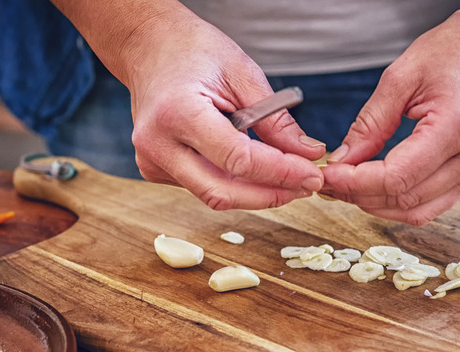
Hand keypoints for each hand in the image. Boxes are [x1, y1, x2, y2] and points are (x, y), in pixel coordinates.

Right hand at [61, 2, 325, 209]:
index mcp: (177, 113)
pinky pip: (203, 186)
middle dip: (270, 195)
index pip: (237, 160)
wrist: (147, 47)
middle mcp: (157, 144)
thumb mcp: (242, 73)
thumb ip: (275, 118)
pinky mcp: (155, 169)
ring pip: (214, 194)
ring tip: (289, 178)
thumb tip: (308, 153)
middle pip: (222, 192)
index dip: (280, 173)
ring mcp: (152, 161)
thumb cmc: (191, 51)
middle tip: (306, 187)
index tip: (312, 175)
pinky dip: (234, 183)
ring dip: (256, 192)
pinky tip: (255, 169)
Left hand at [319, 4, 459, 224]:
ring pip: (418, 211)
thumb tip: (343, 162)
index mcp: (457, 127)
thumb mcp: (401, 77)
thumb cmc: (456, 49)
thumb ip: (369, 124)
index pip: (397, 178)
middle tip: (329, 181)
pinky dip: (400, 202)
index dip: (356, 183)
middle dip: (360, 195)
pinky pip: (432, 204)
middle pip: (405, 199)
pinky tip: (376, 187)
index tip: (328, 174)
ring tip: (348, 186)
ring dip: (378, 204)